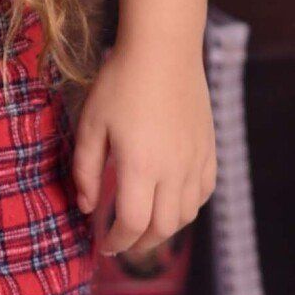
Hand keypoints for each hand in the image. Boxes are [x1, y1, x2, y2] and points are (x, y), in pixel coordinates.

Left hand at [70, 34, 216, 264]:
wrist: (163, 49)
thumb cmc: (120, 83)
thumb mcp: (90, 124)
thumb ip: (86, 170)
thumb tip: (87, 206)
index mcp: (140, 166)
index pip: (132, 224)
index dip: (117, 242)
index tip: (104, 245)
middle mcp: (173, 169)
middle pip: (162, 228)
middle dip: (140, 244)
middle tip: (122, 244)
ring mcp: (195, 159)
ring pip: (187, 214)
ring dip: (165, 229)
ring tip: (145, 227)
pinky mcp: (208, 148)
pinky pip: (204, 192)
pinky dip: (188, 207)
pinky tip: (172, 202)